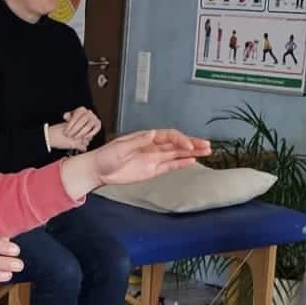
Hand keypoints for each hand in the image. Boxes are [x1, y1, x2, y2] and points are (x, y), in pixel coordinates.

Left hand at [54, 107, 101, 149]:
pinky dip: (89, 134)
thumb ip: (67, 116)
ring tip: (75, 137)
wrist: (85, 122)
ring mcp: (95, 118)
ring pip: (88, 126)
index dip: (70, 125)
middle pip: (82, 121)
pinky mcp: (98, 124)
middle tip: (69, 135)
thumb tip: (65, 116)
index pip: (75, 117)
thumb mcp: (71, 117)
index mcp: (81, 109)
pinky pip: (94, 130)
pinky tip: (83, 138)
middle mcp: (89, 112)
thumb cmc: (76, 120)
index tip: (65, 132)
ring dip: (81, 133)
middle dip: (74, 129)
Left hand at [60, 129, 210, 196]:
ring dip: (191, 153)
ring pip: (177, 154)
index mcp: (146, 137)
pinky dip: (181, 164)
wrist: (98, 170)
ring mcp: (153, 158)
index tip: (188, 147)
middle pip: (177, 144)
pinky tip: (192, 161)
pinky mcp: (152, 170)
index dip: (180, 140)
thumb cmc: (105, 156)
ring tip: (207, 152)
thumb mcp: (120, 148)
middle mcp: (153, 146)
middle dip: (192, 144)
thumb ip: (137, 142)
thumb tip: (152, 134)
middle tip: (207, 145)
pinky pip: (169, 166)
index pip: (169, 136)